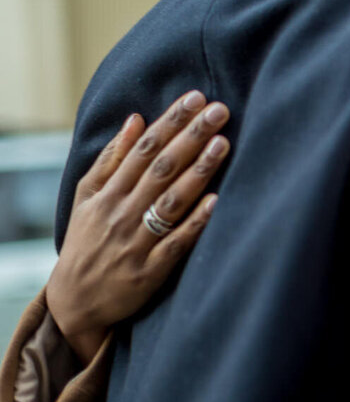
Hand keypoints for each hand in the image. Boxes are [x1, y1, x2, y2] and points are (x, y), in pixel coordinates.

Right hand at [45, 91, 231, 363]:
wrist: (74, 303)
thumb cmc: (86, 242)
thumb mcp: (86, 198)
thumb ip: (111, 159)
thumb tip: (135, 119)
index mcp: (109, 193)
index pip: (144, 149)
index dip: (171, 122)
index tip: (196, 98)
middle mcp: (122, 213)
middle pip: (161, 168)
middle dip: (191, 136)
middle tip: (219, 110)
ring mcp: (137, 242)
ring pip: (171, 201)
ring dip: (198, 171)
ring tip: (223, 143)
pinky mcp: (150, 271)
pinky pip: (176, 243)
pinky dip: (195, 222)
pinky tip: (217, 201)